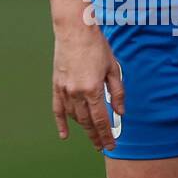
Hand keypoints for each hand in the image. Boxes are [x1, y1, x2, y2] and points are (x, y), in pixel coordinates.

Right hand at [52, 20, 123, 151]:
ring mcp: (64, 90)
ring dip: (83, 129)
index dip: (107, 135)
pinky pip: (57, 109)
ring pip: (74, 117)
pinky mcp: (56, 85)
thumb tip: (120, 112)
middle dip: (96, 136)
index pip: (101, 120)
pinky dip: (61, 123)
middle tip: (102, 147)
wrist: (74, 30)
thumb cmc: (96, 46)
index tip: (111, 145)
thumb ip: (117, 92)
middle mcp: (77, 93)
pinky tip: (64, 135)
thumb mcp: (113, 68)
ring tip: (92, 136)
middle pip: (87, 123)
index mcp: (93, 89)